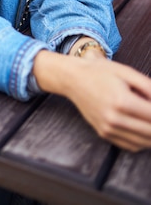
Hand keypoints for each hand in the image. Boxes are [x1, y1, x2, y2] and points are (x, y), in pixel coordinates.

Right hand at [33, 50, 150, 150]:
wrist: (73, 79)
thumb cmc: (100, 72)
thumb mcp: (127, 72)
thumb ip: (148, 87)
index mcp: (122, 101)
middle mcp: (114, 119)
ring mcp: (108, 129)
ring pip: (143, 143)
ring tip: (148, 118)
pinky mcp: (104, 134)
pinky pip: (131, 145)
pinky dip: (142, 141)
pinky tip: (143, 128)